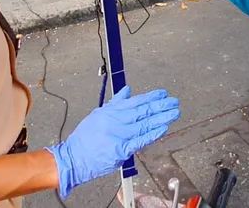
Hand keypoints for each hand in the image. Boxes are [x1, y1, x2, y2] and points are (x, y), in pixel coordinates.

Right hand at [46, 86, 179, 198]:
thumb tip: (128, 90)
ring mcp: (120, 136)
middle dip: (160, 106)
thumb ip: (116, 103)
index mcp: (111, 112)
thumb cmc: (85, 138)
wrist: (74, 158)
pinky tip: (163, 129)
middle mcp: (116, 122)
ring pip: (144, 125)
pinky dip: (152, 134)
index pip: (135, 102)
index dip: (151, 97)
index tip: (163, 94)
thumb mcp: (98, 114)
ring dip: (161, 119)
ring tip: (174, 113)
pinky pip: (140, 141)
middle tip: (174, 102)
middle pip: (143, 112)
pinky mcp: (121, 150)